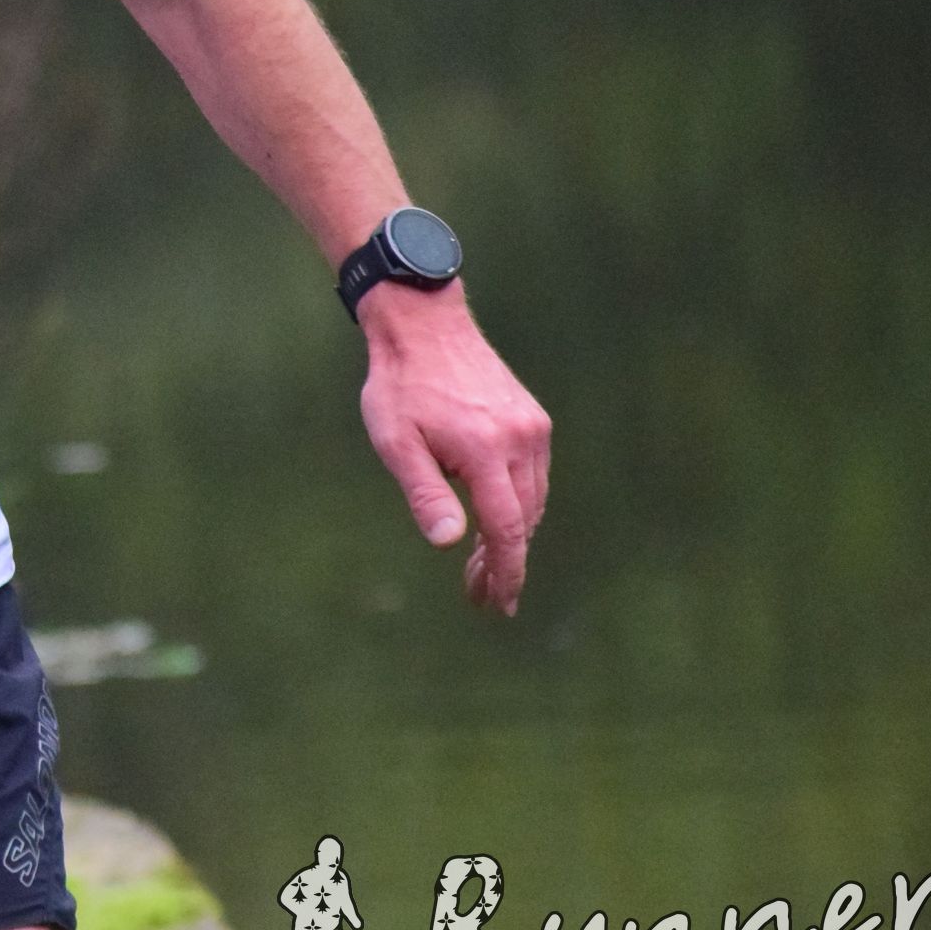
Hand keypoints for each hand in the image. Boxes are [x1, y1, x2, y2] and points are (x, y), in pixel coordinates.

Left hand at [354, 282, 551, 613]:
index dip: (505, 573)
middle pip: (524, 521)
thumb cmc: (400, 385)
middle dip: (504, 563)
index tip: (497, 604)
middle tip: (480, 594)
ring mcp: (532, 427)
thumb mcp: (396, 442)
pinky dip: (519, 504)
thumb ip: (425, 493)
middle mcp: (520, 440)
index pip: (506, 530)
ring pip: (533, 500)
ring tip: (484, 566)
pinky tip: (495, 518)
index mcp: (486, 450)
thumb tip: (451, 543)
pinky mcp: (533, 418)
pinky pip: (534, 475)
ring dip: (512, 536)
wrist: (424, 325)